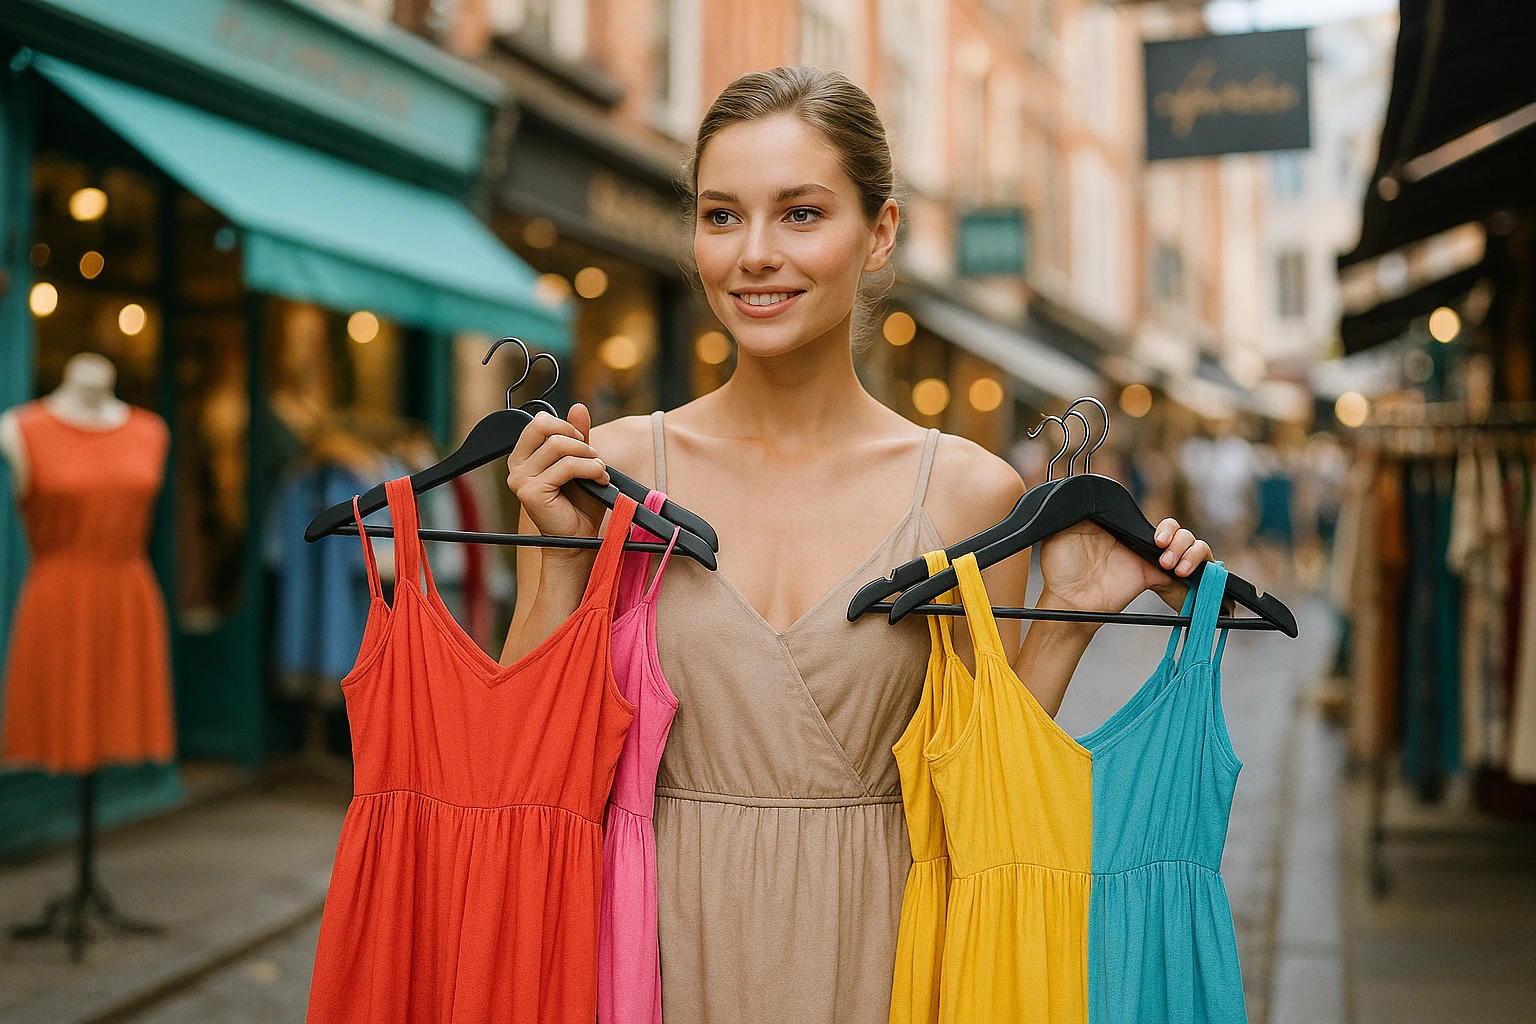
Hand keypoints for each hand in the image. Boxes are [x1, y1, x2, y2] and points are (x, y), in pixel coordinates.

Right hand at [504, 405, 610, 548]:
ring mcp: (520, 480)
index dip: (564, 426)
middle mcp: (516, 466)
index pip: (538, 422)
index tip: (583, 441)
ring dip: (587, 456)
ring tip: (599, 470)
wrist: (578, 537)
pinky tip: (599, 479)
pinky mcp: (531, 493)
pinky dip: (590, 469)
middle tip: (592, 453)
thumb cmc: (578, 504)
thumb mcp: (580, 462)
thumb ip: (577, 436)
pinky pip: (565, 467)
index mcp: (524, 456)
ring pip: (557, 447)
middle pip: (542, 426)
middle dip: (574, 435)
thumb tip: (578, 407)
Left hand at [1036, 517, 1213, 619]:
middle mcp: (1135, 540)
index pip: (1148, 512)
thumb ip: (1072, 510)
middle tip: (1158, 545)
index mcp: (1118, 526)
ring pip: (1188, 541)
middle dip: (1174, 533)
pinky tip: (1180, 569)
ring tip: (1170, 564)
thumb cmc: (1061, 569)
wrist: (1069, 600)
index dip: (1156, 519)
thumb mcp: (1060, 531)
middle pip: (1173, 527)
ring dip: (1187, 548)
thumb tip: (1082, 491)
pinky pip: (1191, 565)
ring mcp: (1148, 558)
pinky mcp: (1156, 576)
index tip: (1152, 533)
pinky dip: (1196, 561)